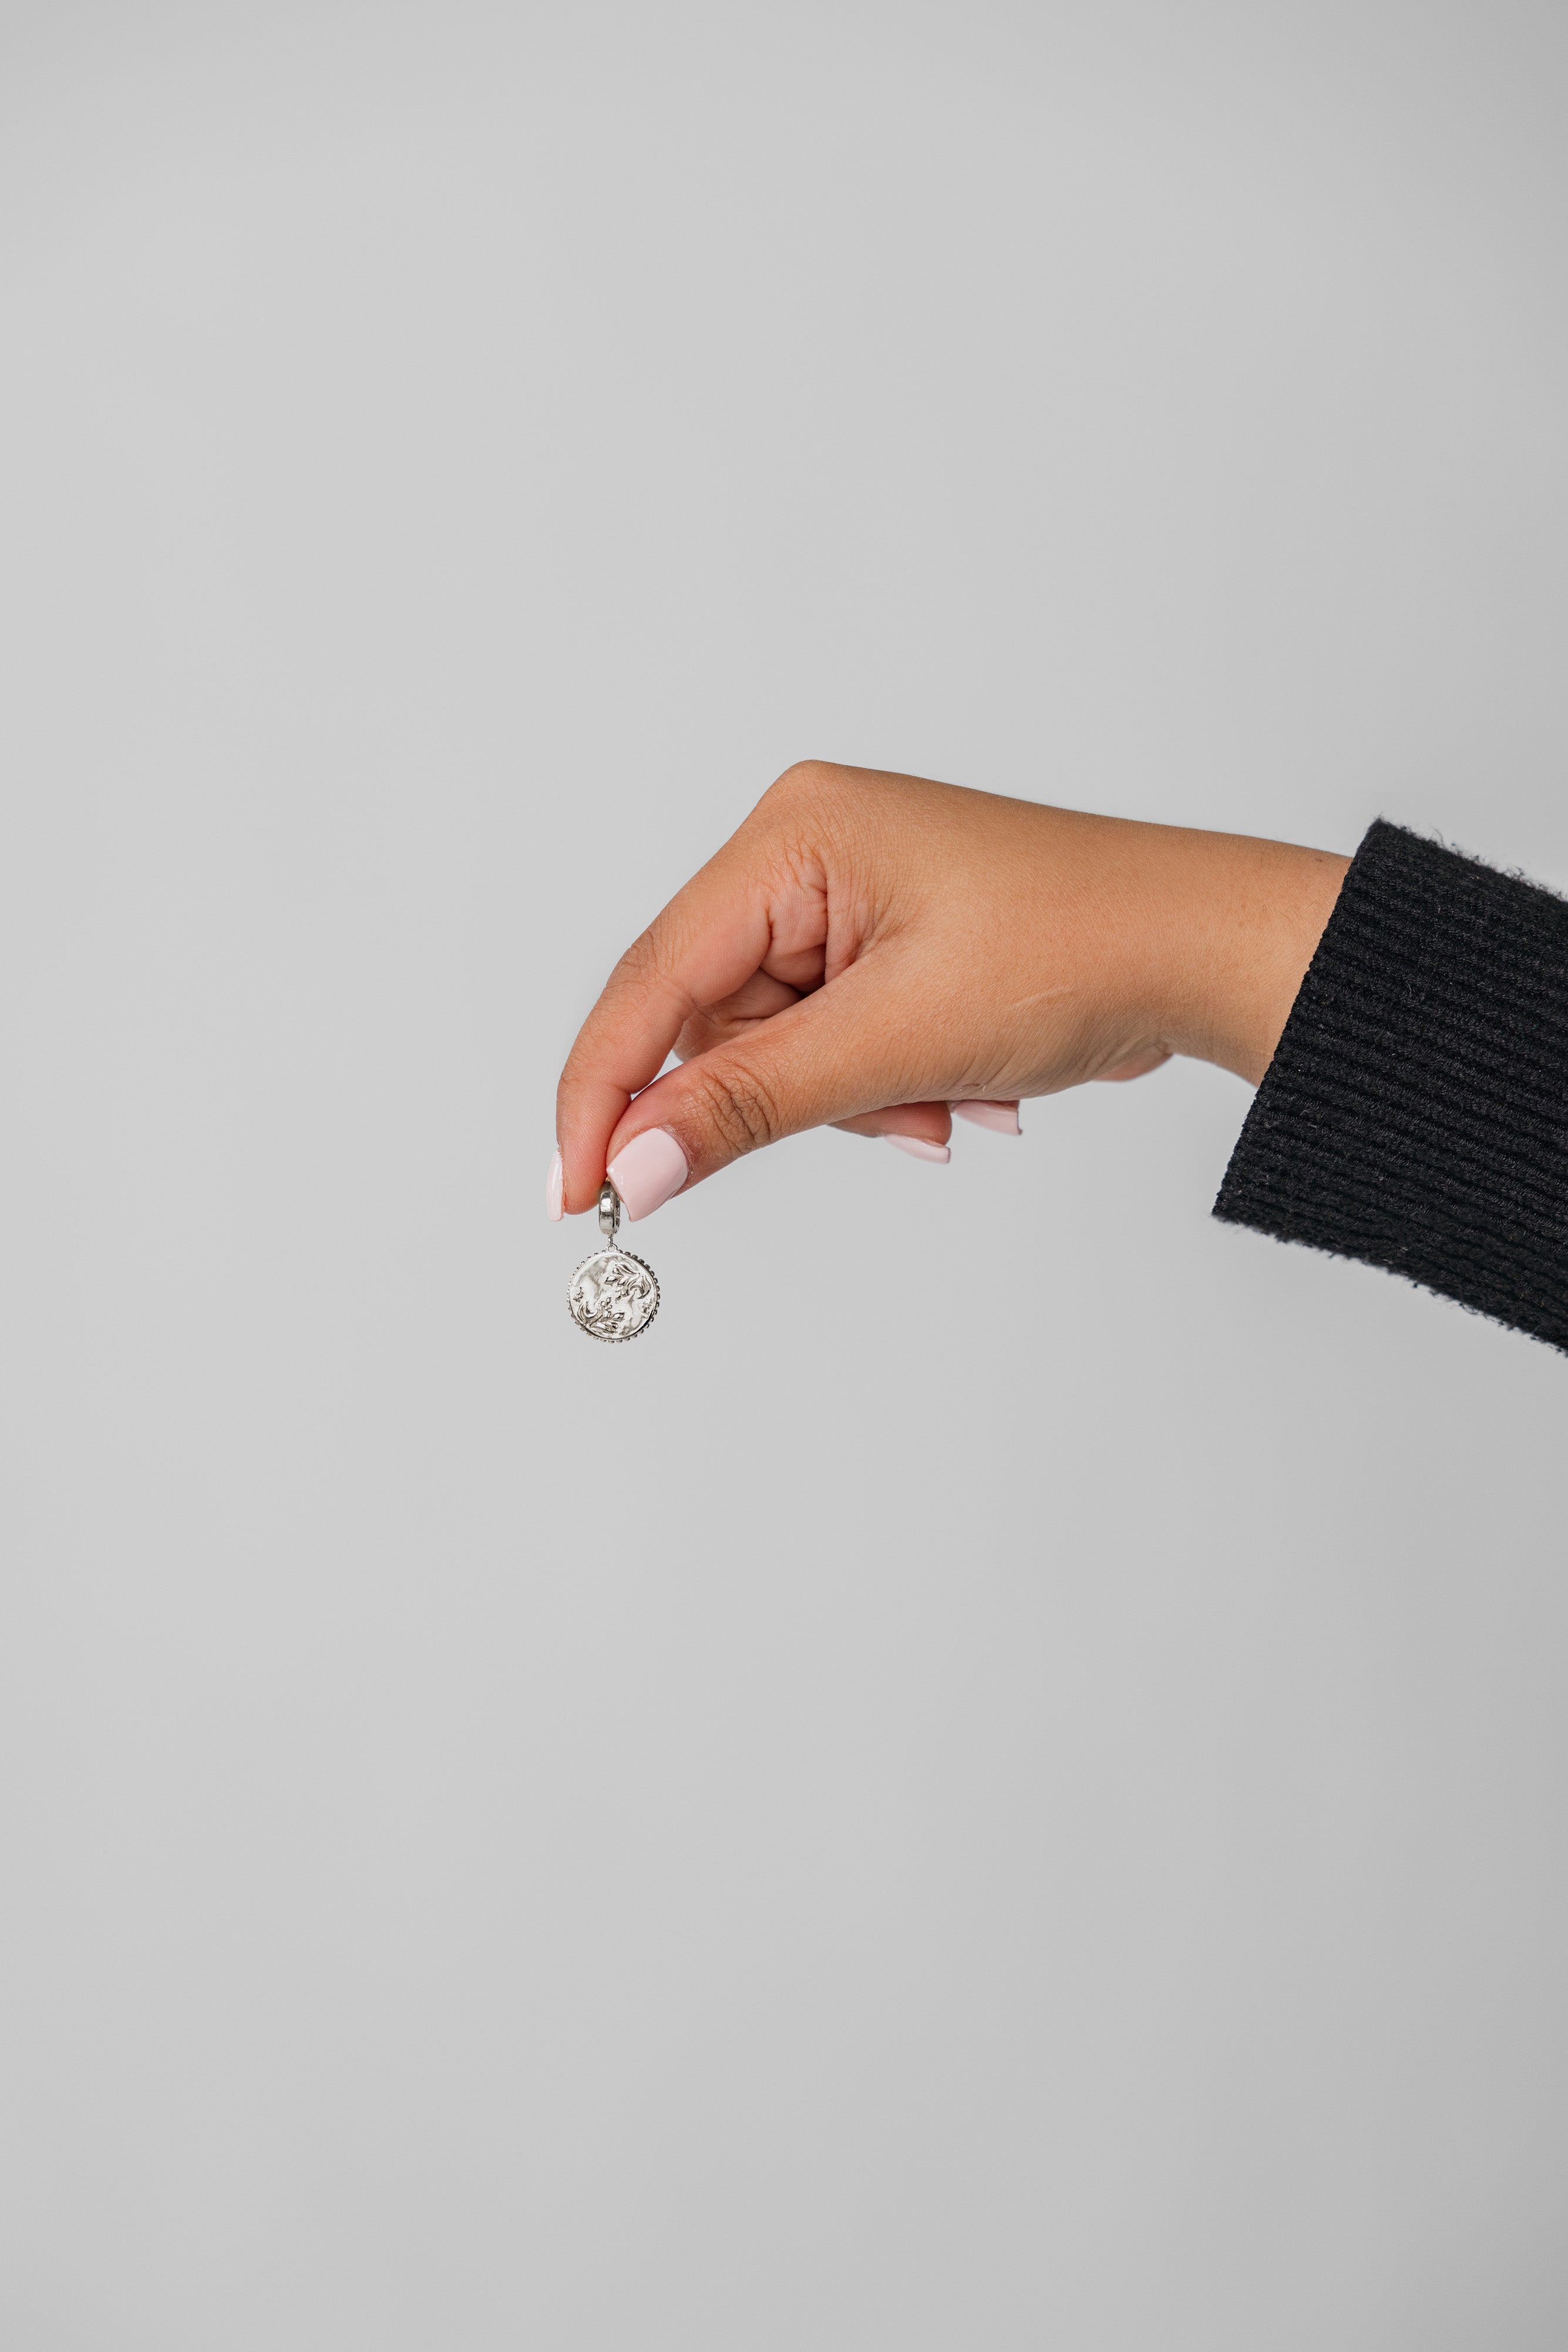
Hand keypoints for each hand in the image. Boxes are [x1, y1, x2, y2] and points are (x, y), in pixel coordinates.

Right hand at [550, 762, 1349, 1220]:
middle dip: (793, 1097)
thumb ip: (750, 1105)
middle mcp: (803, 855)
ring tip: (950, 1096)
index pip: (652, 980)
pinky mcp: (882, 949)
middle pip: (712, 1025)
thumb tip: (635, 1170)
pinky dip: (885, 1091)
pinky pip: (830, 1050)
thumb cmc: (1082, 948)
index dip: (603, 1094)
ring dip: (856, 1103)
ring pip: (774, 1053)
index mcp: (791, 835)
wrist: (1205, 951)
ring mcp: (844, 903)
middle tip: (890, 1117)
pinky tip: (961, 1087)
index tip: (572, 1193)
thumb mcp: (898, 1039)